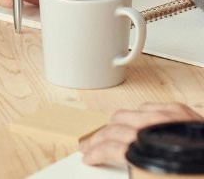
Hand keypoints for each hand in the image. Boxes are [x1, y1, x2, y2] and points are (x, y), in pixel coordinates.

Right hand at [80, 103, 202, 165]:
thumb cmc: (198, 172)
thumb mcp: (166, 178)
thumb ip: (142, 171)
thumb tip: (125, 165)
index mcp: (150, 146)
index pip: (113, 144)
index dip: (96, 151)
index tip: (89, 157)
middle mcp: (157, 125)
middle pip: (117, 125)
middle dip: (100, 136)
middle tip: (91, 146)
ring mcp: (170, 116)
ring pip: (131, 113)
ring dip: (116, 124)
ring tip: (108, 134)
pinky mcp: (182, 112)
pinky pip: (151, 109)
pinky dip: (138, 117)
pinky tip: (136, 125)